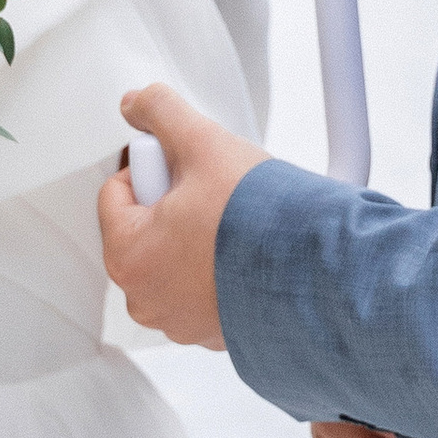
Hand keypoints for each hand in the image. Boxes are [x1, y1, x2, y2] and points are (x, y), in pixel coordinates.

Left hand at [97, 84, 266, 347]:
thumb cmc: (259, 221)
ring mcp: (180, 323)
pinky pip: (204, 290)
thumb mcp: (203, 144)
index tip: (191, 169)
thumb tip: (137, 102)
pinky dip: (220, 270)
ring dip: (197, 238)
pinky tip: (247, 254)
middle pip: (145, 226)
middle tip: (216, 195)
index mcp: (128, 256)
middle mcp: (146, 300)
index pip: (118, 190)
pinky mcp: (214, 334)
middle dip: (176, 205)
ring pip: (176, 259)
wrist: (320, 272)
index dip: (156, 167)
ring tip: (236, 225)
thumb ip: (161, 113)